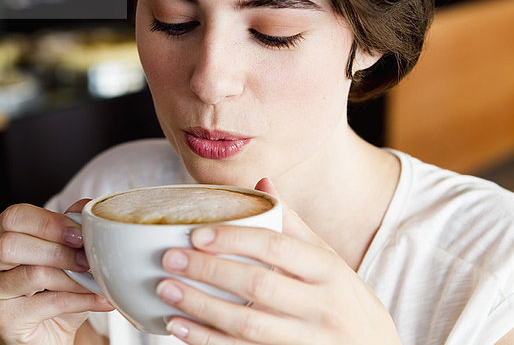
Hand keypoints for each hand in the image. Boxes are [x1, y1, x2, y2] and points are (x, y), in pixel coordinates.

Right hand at [0, 200, 113, 344]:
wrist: (51, 332)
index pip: (14, 217)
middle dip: (57, 250)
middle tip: (87, 259)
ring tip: (96, 280)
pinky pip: (47, 303)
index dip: (50, 222)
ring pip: (32, 275)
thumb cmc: (56, 289)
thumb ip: (71, 228)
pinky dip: (80, 300)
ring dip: (72, 277)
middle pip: (11, 245)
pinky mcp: (3, 319)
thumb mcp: (65, 253)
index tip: (80, 233)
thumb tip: (86, 208)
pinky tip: (99, 299)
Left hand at [157, 178, 401, 344]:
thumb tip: (262, 184)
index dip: (236, 239)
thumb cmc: (347, 301)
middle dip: (209, 272)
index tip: (198, 233)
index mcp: (330, 271)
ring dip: (201, 308)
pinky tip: (181, 327)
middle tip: (171, 259)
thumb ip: (294, 226)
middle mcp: (322, 306)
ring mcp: (307, 341)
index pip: (278, 248)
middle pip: (258, 286)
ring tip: (166, 291)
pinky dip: (208, 342)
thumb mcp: (330, 261)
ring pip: (246, 325)